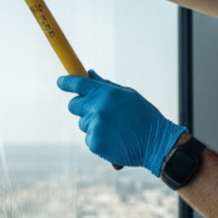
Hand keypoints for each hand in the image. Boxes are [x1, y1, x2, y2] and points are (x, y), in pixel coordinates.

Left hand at [57, 71, 184, 176]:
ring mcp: (95, 126)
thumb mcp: (127, 95)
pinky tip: (115, 140)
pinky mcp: (94, 143)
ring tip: (115, 129)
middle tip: (98, 112)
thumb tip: (89, 74)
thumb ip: (105, 86)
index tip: (60, 81)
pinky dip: (99, 140)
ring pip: (83, 124)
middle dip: (81, 107)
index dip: (66, 81)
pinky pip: (89, 139)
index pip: (78, 83)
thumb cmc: (144, 117)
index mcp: (106, 93)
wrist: (156, 143)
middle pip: (73, 105)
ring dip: (94, 125)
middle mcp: (97, 108)